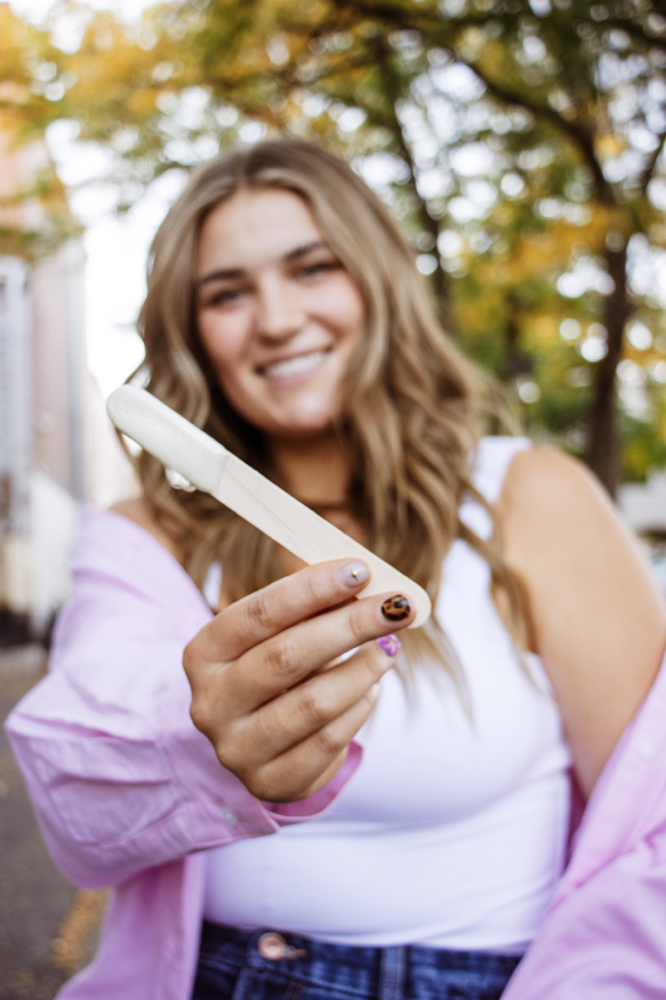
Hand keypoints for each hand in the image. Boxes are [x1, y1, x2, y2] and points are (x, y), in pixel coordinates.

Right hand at [183, 559, 413, 801]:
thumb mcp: (280, 634)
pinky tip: (371, 688)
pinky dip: (358, 709)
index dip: (311, 589)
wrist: (258, 740)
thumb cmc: (277, 668)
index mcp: (203, 654)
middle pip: (286, 657)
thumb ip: (313, 607)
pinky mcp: (269, 783)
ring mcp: (236, 749)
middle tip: (396, 606)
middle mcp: (210, 704)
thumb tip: (365, 580)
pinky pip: (329, 742)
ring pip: (313, 704)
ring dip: (363, 669)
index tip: (360, 570)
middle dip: (349, 626)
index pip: (258, 614)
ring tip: (390, 646)